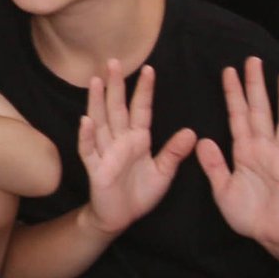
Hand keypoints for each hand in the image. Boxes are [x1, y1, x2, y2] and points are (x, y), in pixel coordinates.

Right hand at [76, 61, 197, 237]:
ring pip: (100, 122)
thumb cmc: (140, 193)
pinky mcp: (95, 167)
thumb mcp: (164, 173)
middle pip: (117, 108)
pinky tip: (86, 121)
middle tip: (113, 61)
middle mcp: (119, 140)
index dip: (144, 90)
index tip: (149, 69)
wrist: (120, 216)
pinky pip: (89, 149)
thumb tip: (192, 132)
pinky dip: (87, 136)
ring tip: (96, 81)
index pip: (141, 109)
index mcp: (137, 139)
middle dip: (116, 85)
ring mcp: (105, 152)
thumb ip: (174, 152)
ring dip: (97, 102)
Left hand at [196, 57, 278, 255]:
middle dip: (257, 87)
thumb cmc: (248, 214)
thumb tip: (201, 140)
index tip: (228, 71)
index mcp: (244, 151)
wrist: (272, 237)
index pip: (238, 116)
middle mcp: (265, 149)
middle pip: (261, 111)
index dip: (234, 94)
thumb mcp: (222, 190)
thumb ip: (213, 166)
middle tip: (253, 60)